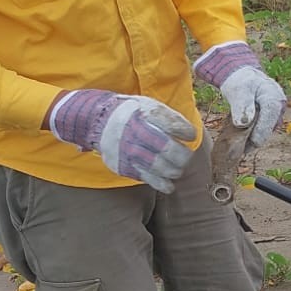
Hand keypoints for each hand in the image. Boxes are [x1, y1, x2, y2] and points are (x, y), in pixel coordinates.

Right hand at [49, 89, 195, 191]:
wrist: (99, 120)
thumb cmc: (133, 113)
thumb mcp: (148, 105)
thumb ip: (168, 117)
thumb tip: (191, 134)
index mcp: (145, 114)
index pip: (171, 124)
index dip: (186, 132)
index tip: (189, 136)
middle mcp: (137, 132)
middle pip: (168, 149)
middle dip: (183, 156)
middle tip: (186, 157)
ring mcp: (129, 150)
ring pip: (159, 166)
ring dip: (174, 171)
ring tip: (177, 169)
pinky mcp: (125, 165)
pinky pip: (147, 178)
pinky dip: (162, 184)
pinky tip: (169, 186)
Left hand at [194, 41, 284, 148]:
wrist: (242, 74)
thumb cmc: (239, 81)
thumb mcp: (238, 91)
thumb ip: (242, 106)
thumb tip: (244, 124)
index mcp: (274, 100)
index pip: (266, 128)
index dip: (253, 139)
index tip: (241, 147)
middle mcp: (280, 106)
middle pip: (267, 131)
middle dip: (252, 138)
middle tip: (236, 145)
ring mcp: (278, 111)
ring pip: (265, 131)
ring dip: (252, 135)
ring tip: (237, 137)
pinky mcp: (273, 114)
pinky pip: (264, 127)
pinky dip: (253, 131)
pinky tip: (243, 131)